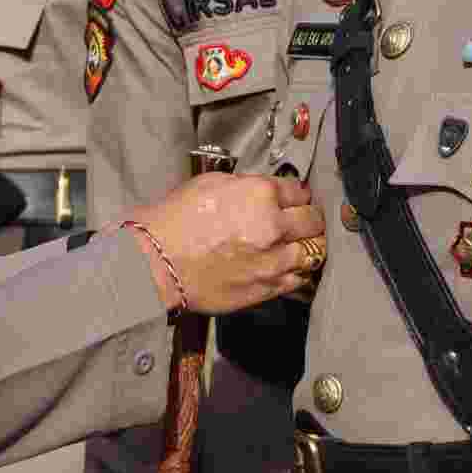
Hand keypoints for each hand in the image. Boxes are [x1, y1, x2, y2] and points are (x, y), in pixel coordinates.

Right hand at [127, 174, 322, 314]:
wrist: (157, 264)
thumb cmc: (175, 222)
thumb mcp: (210, 184)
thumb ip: (247, 185)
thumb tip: (265, 190)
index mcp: (260, 195)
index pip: (299, 191)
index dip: (297, 194)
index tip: (294, 199)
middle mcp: (274, 227)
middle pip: (313, 220)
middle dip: (309, 218)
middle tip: (303, 220)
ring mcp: (274, 261)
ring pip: (315, 251)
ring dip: (310, 245)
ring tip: (302, 244)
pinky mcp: (268, 288)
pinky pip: (300, 279)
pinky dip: (299, 271)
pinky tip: (291, 266)